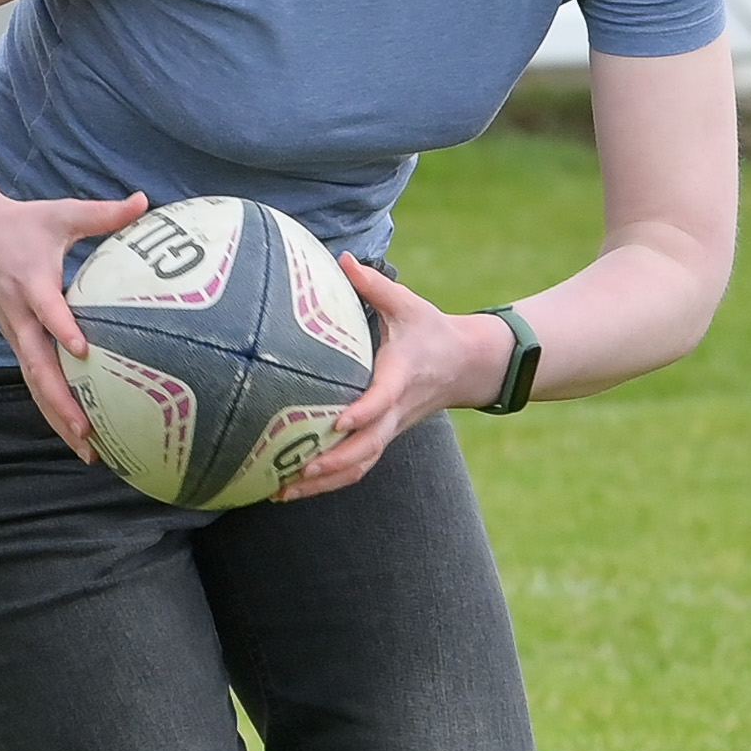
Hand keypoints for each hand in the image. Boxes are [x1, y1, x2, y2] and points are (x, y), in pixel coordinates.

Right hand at [0, 190, 150, 459]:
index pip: (47, 310)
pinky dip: (55, 410)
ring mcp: (16, 335)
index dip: (62, 328)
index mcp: (31, 283)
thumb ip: (104, 214)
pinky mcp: (19, 344)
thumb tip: (146, 201)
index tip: (83, 350)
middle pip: (37, 367)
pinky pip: (36, 382)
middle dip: (61, 401)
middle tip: (88, 430)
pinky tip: (81, 436)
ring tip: (90, 450)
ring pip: (35, 384)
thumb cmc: (25, 225)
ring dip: (59, 418)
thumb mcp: (62, 213)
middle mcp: (20, 317)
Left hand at [275, 257, 503, 499]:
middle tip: (299, 470)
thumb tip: (342, 259)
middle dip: (334, 462)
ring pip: (360, 465)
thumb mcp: (408, 303)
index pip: (383, 398)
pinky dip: (327, 482)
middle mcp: (395, 410)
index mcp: (401, 375)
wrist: (466, 365)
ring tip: (283, 491)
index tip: (338, 422)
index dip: (363, 412)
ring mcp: (390, 428)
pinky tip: (291, 489)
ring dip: (324, 483)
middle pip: (368, 446)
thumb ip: (374, 285)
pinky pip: (357, 467)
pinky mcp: (383, 438)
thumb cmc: (432, 330)